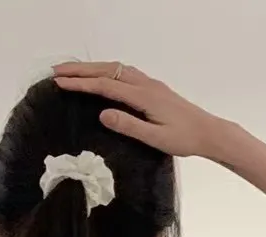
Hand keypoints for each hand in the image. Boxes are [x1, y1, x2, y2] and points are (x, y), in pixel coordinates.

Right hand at [53, 63, 225, 159]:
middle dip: (80, 70)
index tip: (59, 83)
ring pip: (116, 69)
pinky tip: (100, 76)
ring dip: (92, 68)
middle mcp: (145, 84)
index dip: (81, 84)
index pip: (105, 86)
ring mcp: (149, 83)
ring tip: (72, 72)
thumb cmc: (183, 139)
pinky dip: (106, 71)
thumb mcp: (154, 138)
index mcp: (143, 96)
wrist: (208, 132)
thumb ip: (128, 125)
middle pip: (107, 70)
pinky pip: (124, 72)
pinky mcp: (153, 87)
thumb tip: (102, 113)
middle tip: (57, 72)